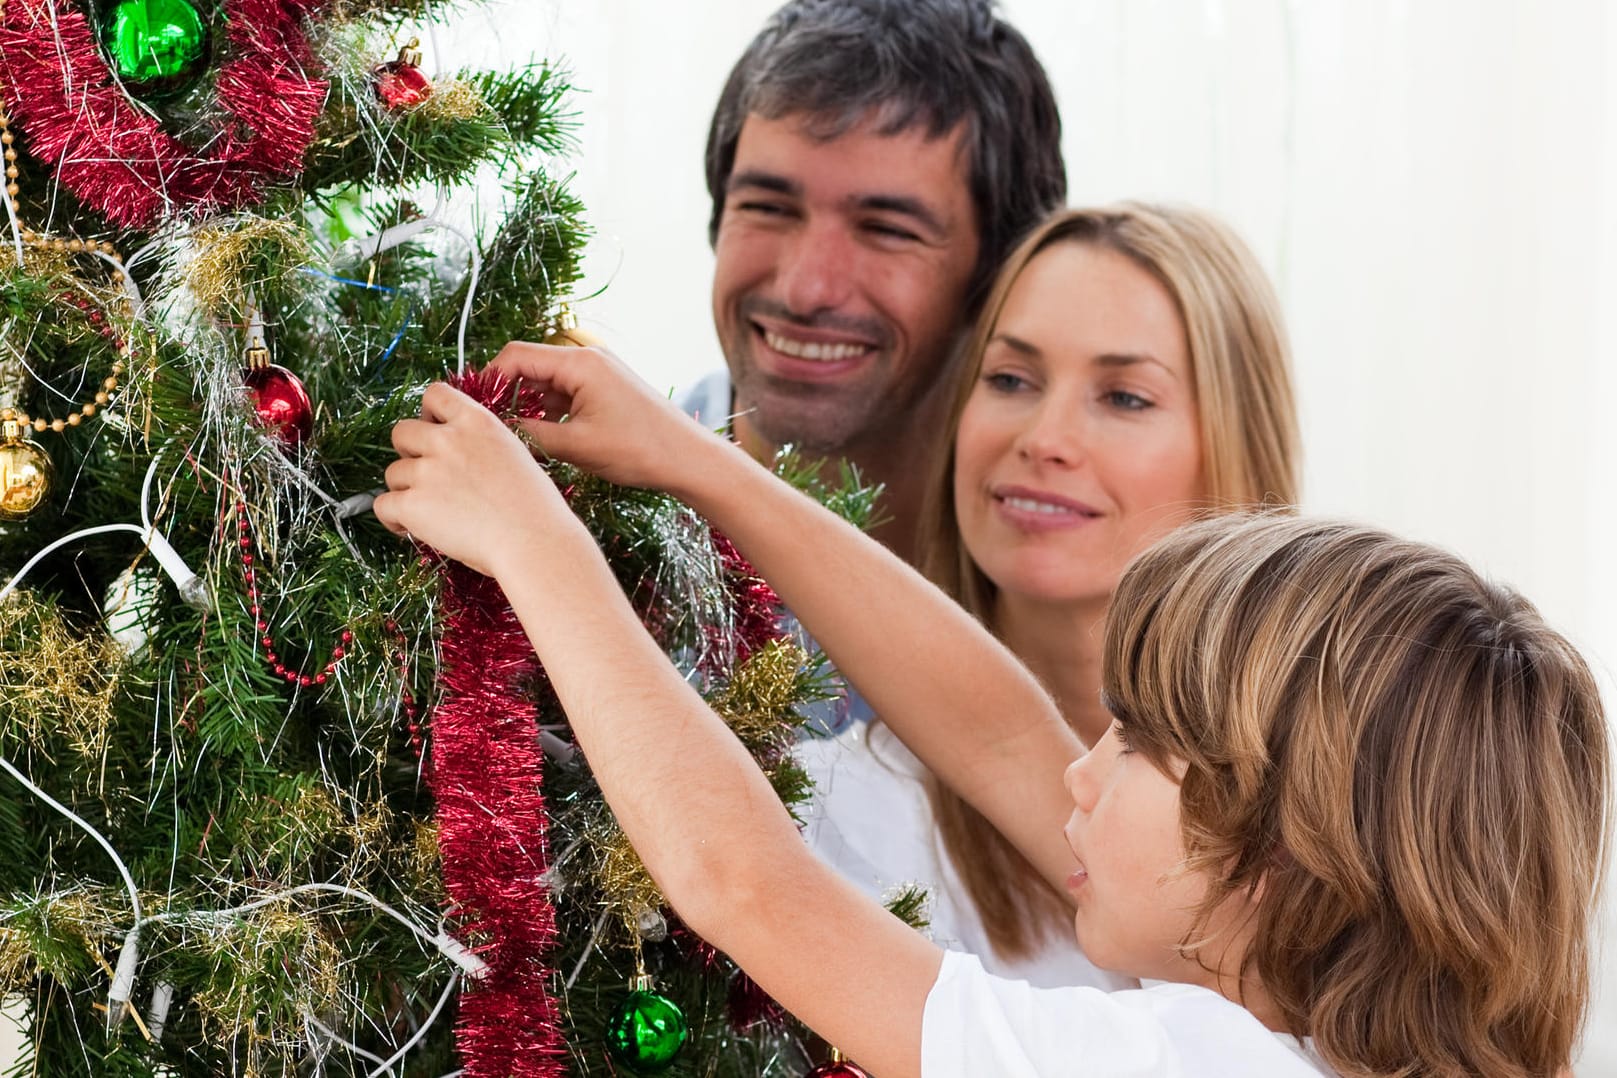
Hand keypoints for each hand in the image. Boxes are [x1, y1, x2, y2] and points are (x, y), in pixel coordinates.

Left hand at [374, 380, 570, 578]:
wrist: (534, 541)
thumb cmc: (536, 509)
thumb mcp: (515, 455)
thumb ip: (482, 445)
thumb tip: (460, 458)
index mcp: (477, 422)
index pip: (435, 394)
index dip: (428, 414)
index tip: (434, 433)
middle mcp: (448, 440)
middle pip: (401, 432)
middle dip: (409, 453)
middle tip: (427, 477)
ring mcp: (427, 471)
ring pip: (392, 473)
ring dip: (404, 491)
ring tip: (427, 512)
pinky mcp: (412, 504)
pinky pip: (382, 505)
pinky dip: (392, 519)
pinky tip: (410, 529)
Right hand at [486, 341, 726, 496]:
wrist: (689, 459)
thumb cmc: (639, 450)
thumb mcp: (576, 445)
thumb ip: (529, 433)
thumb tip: (495, 428)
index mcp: (579, 363)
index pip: (516, 356)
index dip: (488, 380)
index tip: (472, 408)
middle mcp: (588, 359)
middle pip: (530, 365)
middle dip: (506, 393)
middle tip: (488, 424)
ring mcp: (599, 374)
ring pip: (547, 381)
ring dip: (528, 404)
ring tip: (513, 436)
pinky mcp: (606, 390)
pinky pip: (566, 393)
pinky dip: (550, 410)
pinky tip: (543, 437)